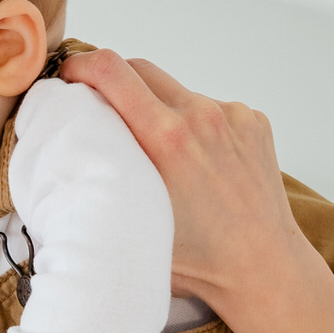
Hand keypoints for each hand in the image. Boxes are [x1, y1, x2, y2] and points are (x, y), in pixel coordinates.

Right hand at [58, 48, 317, 327]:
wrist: (264, 267)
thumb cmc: (202, 262)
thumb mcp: (135, 225)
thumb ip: (104, 184)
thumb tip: (69, 159)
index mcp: (167, 139)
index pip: (111, 71)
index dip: (81, 65)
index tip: (69, 76)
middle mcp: (201, 117)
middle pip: (139, 70)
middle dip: (113, 82)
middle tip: (100, 109)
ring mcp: (231, 115)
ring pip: (175, 91)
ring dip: (156, 108)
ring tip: (157, 151)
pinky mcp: (252, 120)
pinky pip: (209, 107)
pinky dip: (193, 124)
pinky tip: (197, 162)